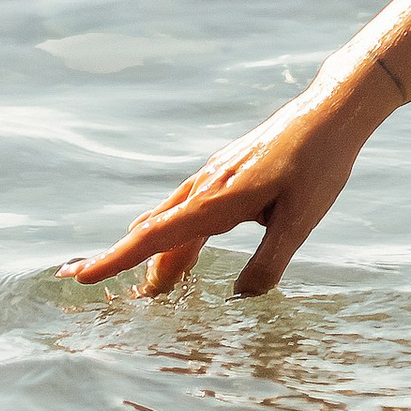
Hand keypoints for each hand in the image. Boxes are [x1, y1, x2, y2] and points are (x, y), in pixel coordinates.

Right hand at [63, 75, 386, 299]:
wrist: (330, 111)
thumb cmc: (319, 164)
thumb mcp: (300, 219)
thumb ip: (269, 262)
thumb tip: (240, 300)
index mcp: (218, 200)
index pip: (156, 238)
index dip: (116, 260)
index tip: (81, 275)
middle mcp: (207, 186)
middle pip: (157, 233)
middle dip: (129, 264)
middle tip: (106, 293)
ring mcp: (215, 176)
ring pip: (174, 220)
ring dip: (159, 254)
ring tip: (152, 288)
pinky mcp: (228, 170)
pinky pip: (190, 207)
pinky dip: (178, 233)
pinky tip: (182, 244)